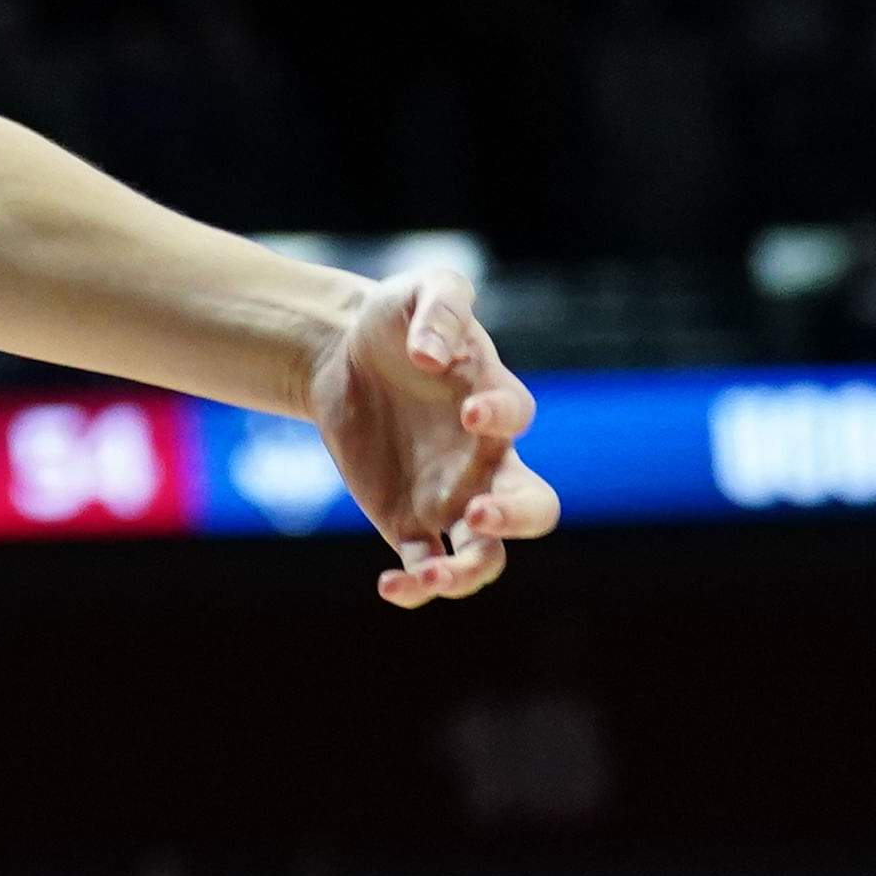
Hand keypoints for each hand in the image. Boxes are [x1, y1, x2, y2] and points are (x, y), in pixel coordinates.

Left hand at [302, 266, 558, 607]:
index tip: (467, 410)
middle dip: (517, 518)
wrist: (341, 353)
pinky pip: (425, 566)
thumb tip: (430, 355)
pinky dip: (416, 587)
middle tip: (478, 512)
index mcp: (494, 402)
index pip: (519, 416)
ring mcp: (451, 497)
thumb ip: (440, 306)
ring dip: (469, 573)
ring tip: (433, 572)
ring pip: (486, 556)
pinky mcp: (407, 521)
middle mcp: (485, 461)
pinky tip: (390, 586)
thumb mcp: (420, 289)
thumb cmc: (395, 317)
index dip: (501, 417)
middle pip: (533, 507)